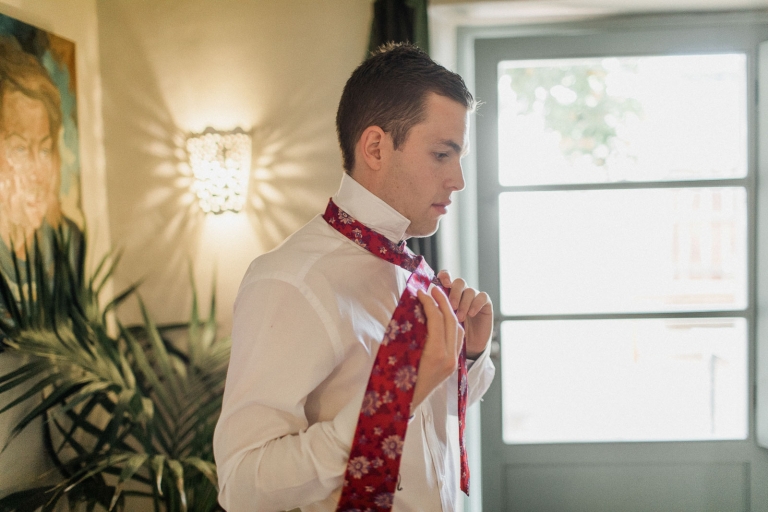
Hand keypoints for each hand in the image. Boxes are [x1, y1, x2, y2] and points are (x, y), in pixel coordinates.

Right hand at [411, 286, 463, 410]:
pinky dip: (450, 324)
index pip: (437, 320)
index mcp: (436, 355)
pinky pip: (456, 340)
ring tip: (437, 298)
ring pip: (457, 330)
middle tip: (432, 288)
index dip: (429, 303)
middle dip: (443, 302)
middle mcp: (448, 359)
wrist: (403, 408)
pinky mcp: (451, 366)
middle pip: (451, 322)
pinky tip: (441, 317)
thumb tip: (410, 310)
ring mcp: (452, 363)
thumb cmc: (394, 382)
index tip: (420, 291)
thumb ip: (409, 333)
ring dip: (448, 312)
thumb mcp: (399, 355)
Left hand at [436, 270, 492, 358]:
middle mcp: (461, 293)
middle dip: (455, 293)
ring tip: (460, 317)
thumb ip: (433, 310)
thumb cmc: (451, 334)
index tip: (443, 284)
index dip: (445, 276)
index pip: (446, 277)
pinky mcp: (485, 304)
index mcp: (448, 293)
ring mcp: (474, 298)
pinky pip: (483, 297)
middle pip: (459, 282)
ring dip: (464, 303)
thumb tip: (421, 302)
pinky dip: (476, 304)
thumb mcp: (439, 322)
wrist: (469, 347)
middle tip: (451, 306)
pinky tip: (471, 314)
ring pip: (470, 290)